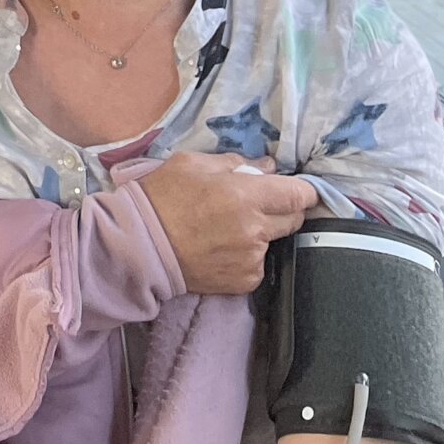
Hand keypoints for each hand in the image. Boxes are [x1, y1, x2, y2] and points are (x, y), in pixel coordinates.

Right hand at [138, 153, 314, 294]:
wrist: (140, 245)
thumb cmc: (161, 197)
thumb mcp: (192, 164)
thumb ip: (235, 163)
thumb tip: (267, 167)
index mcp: (245, 196)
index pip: (299, 195)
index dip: (303, 190)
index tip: (296, 189)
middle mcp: (255, 229)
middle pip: (295, 219)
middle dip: (284, 208)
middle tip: (258, 203)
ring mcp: (252, 258)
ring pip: (275, 240)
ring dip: (263, 232)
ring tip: (230, 228)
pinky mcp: (245, 281)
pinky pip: (259, 263)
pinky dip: (249, 254)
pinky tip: (223, 248)